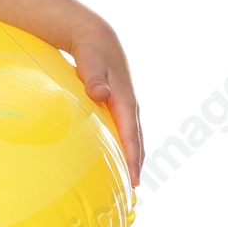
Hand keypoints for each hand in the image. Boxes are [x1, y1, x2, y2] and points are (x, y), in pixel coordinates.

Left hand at [70, 24, 142, 186]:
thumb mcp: (90, 61)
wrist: (97, 38)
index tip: (135, 179)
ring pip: (134, 135)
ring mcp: (127, 104)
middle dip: (137, 163)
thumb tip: (101, 94)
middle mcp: (130, 104)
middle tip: (134, 188)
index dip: (133, 157)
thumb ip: (93, 78)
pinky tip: (122, 156)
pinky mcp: (121, 104)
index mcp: (124, 98)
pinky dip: (128, 145)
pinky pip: (127, 130)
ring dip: (135, 156)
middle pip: (137, 139)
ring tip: (131, 178)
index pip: (130, 134)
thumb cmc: (91, 51)